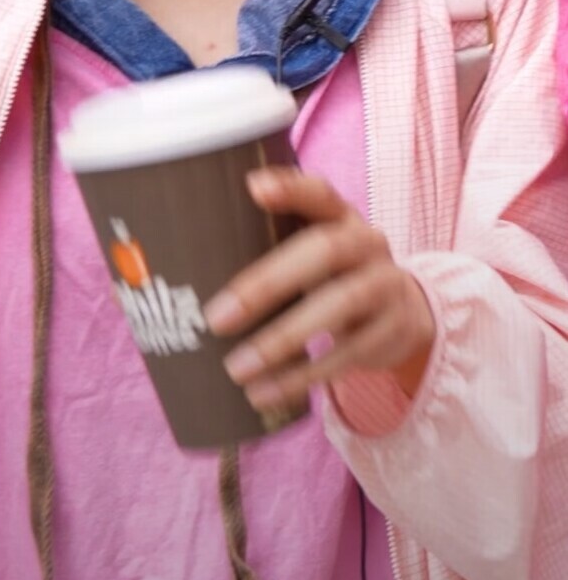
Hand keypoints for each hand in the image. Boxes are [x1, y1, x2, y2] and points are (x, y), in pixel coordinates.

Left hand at [203, 167, 434, 411]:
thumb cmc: (331, 274)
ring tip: (236, 369)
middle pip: (324, 252)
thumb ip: (266, 245)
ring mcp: (385, 286)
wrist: (404, 312)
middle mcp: (367, 243)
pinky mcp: (390, 332)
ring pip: (339, 307)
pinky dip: (301, 377)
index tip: (252, 187)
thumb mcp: (311, 249)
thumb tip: (174, 265)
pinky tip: (263, 393)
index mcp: (340, 216)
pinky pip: (346, 356)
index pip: (319, 193)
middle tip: (216, 318)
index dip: (290, 189)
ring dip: (283, 341)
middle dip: (267, 283)